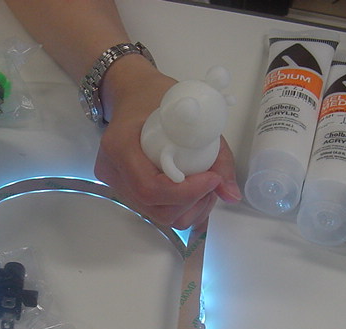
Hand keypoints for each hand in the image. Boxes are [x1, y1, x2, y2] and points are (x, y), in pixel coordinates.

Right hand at [95, 57, 241, 229]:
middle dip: (193, 202)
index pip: (151, 188)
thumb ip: (217, 154)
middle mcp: (113, 172)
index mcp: (120, 146)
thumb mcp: (190, 113)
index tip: (212, 178)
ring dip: (191, 208)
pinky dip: (182, 209)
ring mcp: (117, 185)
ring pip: (159, 217)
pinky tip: (195, 194)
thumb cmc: (156, 97)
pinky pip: (157, 213)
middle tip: (213, 181)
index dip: (186, 192)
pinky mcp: (127, 192)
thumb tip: (231, 195)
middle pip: (156, 209)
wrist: (131, 95)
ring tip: (206, 186)